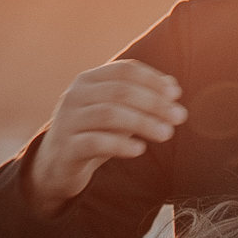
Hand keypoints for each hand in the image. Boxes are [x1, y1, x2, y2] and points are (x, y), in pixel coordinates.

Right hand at [27, 60, 186, 217]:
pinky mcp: (67, 147)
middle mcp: (75, 95)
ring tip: (167, 134)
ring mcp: (68, 121)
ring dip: (143, 123)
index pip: (124, 71)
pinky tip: (140, 149)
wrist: (57, 166)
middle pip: (120, 91)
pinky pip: (95, 142)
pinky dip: (120, 144)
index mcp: (88, 80)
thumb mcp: (117, 113)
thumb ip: (140, 98)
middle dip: (154, 103)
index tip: (176, 93)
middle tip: (180, 116)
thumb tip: (173, 85)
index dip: (152, 79)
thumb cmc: (94, 134)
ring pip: (109, 114)